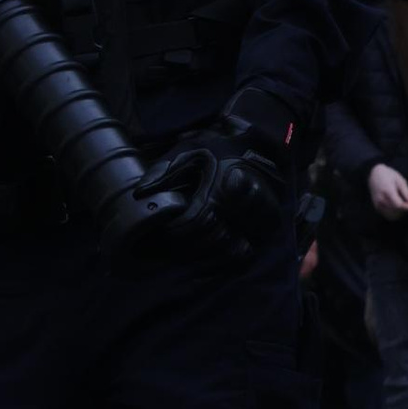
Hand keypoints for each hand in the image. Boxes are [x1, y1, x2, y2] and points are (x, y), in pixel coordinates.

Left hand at [121, 105, 292, 264]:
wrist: (257, 145)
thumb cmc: (219, 150)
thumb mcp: (189, 151)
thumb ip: (163, 172)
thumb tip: (140, 193)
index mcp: (223, 187)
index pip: (196, 222)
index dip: (177, 232)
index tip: (164, 232)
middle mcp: (245, 206)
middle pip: (213, 241)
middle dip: (189, 246)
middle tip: (173, 245)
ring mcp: (260, 220)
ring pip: (232, 253)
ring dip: (207, 257)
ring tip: (188, 253)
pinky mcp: (268, 229)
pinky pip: (247, 256)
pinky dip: (227, 263)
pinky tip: (208, 263)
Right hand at [367, 163, 407, 219]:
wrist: (374, 175)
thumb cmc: (389, 176)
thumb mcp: (400, 180)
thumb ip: (406, 192)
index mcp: (387, 190)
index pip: (398, 204)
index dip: (407, 207)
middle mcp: (381, 198)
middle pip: (396, 210)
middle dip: (405, 209)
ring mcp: (378, 204)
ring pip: (392, 215)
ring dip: (400, 213)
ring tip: (403, 204)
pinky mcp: (377, 207)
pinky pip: (388, 215)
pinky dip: (394, 214)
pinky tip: (397, 207)